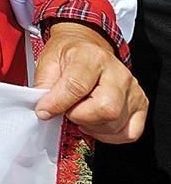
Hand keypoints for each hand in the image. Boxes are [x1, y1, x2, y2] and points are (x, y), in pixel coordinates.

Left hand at [34, 22, 146, 143]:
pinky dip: (109, 135)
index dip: (58, 103)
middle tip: (67, 110)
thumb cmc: (68, 55)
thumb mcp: (49, 61)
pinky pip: (129, 133)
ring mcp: (133, 90)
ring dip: (91, 126)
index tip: (44, 111)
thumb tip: (44, 110)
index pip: (77, 86)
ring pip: (116, 124)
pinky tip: (95, 124)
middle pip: (106, 109)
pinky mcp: (140, 105)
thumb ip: (44, 84)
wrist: (86, 48)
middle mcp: (118, 73)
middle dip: (79, 116)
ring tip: (80, 112)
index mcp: (92, 57)